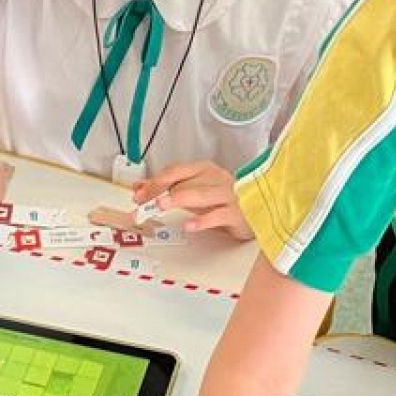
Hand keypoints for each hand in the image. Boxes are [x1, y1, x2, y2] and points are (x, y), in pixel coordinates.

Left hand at [131, 162, 251, 240]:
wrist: (256, 212)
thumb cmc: (224, 200)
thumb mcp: (193, 192)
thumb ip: (168, 189)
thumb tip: (141, 188)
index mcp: (204, 170)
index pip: (175, 171)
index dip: (155, 182)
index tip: (139, 195)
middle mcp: (216, 179)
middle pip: (184, 183)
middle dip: (161, 193)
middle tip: (144, 203)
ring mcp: (228, 195)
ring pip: (200, 194)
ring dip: (178, 199)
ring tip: (161, 206)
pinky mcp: (237, 213)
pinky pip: (218, 215)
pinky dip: (202, 220)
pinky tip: (189, 225)